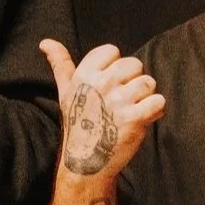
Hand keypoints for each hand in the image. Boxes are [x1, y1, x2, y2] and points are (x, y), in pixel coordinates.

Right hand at [41, 39, 163, 185]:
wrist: (86, 162)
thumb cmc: (77, 123)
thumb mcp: (65, 91)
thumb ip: (60, 64)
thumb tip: (45, 42)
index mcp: (85, 75)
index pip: (112, 51)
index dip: (114, 67)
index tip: (107, 85)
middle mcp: (101, 84)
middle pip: (134, 64)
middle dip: (132, 81)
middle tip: (120, 101)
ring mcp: (119, 101)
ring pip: (149, 82)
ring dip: (145, 97)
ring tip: (131, 110)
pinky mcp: (135, 118)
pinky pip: (158, 101)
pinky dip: (155, 111)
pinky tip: (142, 119)